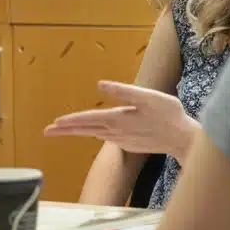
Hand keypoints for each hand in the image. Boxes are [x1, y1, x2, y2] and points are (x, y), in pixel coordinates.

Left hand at [43, 81, 196, 157]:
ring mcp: (121, 141)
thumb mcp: (148, 96)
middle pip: (85, 131)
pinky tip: (93, 130)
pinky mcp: (128, 145)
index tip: (54, 123)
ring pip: (94, 135)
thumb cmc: (169, 114)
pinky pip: (107, 137)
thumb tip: (101, 83)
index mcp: (118, 119)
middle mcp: (116, 133)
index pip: (88, 120)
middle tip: (46, 132)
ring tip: (62, 129)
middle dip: (65, 131)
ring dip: (77, 132)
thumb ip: (123, 90)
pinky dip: (96, 133)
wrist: (183, 139)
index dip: (71, 121)